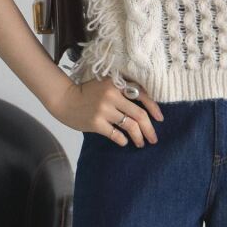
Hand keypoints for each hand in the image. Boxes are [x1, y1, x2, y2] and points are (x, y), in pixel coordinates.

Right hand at [49, 76, 163, 147]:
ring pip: (130, 126)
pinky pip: (115, 134)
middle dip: (149, 129)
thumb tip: (146, 107)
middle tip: (154, 139)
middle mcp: (112, 95)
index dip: (154, 108)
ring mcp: (104, 110)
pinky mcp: (96, 123)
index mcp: (117, 83)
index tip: (160, 118)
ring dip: (138, 137)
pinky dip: (123, 140)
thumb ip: (123, 91)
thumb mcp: (107, 84)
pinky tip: (125, 142)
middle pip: (139, 114)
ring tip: (141, 143)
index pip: (142, 94)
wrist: (65, 99)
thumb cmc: (89, 92)